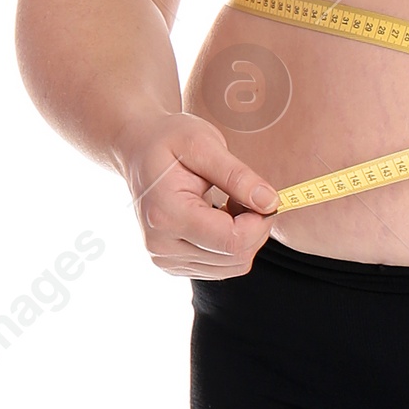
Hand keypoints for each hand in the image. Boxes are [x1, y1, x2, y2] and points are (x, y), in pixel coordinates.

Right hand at [117, 110, 279, 279]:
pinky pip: (221, 268)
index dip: (260, 222)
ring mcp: (164, 260)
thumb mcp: (205, 144)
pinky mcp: (172, 265)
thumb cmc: (169, 140)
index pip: (232, 241)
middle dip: (255, 228)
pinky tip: (219, 218)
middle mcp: (161, 246)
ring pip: (232, 267)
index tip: (263, 195)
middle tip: (246, 195)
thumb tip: (270, 203)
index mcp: (167, 215)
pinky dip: (231, 245)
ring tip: (229, 204)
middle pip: (235, 257)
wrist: (138, 148)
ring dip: (244, 237)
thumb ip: (238, 176)